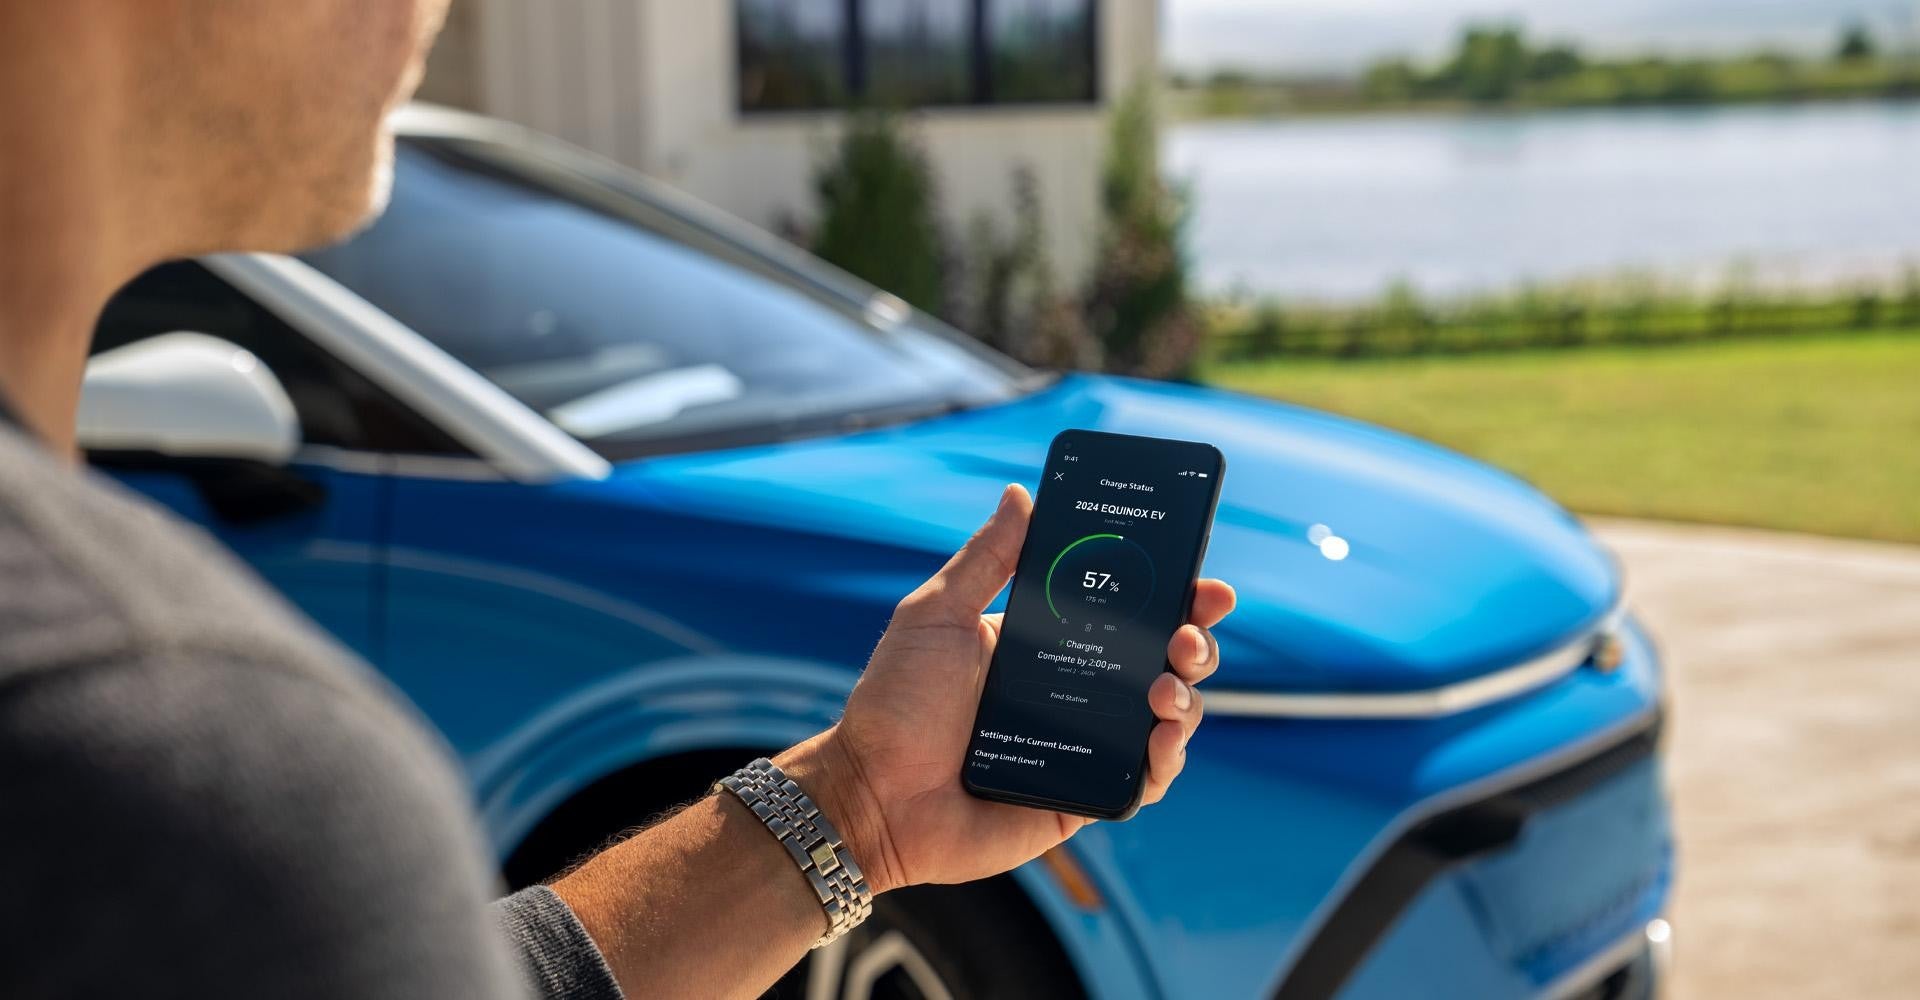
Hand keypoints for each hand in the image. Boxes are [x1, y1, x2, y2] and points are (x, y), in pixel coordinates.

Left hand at [780, 483, 1234, 893]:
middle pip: (1160, 659)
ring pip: (1164, 717)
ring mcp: (1084, 745)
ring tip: (1167, 687)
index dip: (1172, 595)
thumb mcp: (936, 616)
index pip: (1125, 611)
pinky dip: (1165, 759)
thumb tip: (1021, 494)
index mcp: (1046, 643)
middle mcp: (1074, 691)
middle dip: (1193, 639)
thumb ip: (985, 559)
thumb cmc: (894, 705)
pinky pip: (1143, 780)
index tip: (1203, 579)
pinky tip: (1163, 738)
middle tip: (1189, 631)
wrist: (870, 796)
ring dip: (1186, 697)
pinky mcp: (1083, 797)